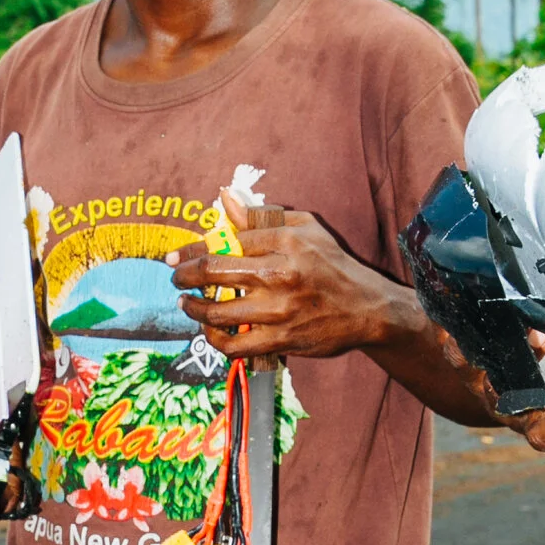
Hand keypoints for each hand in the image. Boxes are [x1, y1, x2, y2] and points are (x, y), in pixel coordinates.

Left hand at [169, 206, 395, 361]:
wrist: (368, 309)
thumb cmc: (333, 265)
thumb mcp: (306, 228)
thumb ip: (264, 216)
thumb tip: (225, 199)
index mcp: (285, 242)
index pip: (227, 240)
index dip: (195, 247)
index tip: (178, 255)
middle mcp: (279, 274)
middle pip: (213, 271)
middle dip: (184, 273)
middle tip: (176, 275)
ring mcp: (278, 311)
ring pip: (217, 311)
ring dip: (192, 307)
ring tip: (185, 302)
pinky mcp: (280, 340)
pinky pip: (234, 345)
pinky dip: (214, 339)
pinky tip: (208, 331)